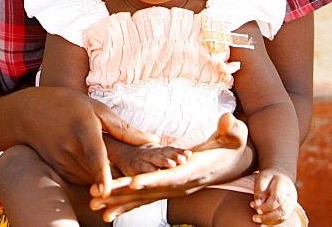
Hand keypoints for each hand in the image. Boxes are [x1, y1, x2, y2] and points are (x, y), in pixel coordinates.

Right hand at [20, 88, 155, 195]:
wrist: (28, 113)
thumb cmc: (66, 105)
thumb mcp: (95, 107)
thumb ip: (123, 128)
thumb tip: (152, 140)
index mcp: (83, 128)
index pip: (95, 153)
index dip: (102, 172)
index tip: (108, 189)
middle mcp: (71, 148)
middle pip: (100, 172)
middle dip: (122, 179)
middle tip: (147, 177)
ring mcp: (63, 162)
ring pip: (95, 179)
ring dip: (112, 180)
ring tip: (129, 173)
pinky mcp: (61, 172)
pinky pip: (85, 180)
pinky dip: (97, 178)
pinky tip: (106, 171)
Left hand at [89, 112, 248, 222]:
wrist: (231, 162)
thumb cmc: (232, 146)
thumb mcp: (235, 136)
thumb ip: (231, 129)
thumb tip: (226, 120)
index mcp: (192, 171)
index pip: (169, 177)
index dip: (152, 180)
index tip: (133, 183)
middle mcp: (179, 184)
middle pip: (148, 191)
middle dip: (123, 194)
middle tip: (98, 198)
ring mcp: (172, 189)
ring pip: (142, 198)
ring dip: (118, 202)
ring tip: (95, 207)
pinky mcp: (166, 189)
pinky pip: (144, 198)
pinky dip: (125, 204)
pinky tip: (107, 211)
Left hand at [251, 167, 296, 223]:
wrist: (280, 177)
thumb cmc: (268, 178)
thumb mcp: (262, 178)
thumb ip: (259, 190)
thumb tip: (257, 204)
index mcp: (284, 184)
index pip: (278, 198)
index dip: (267, 206)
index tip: (257, 209)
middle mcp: (291, 195)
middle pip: (282, 210)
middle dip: (268, 216)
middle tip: (255, 217)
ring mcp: (292, 203)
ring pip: (284, 216)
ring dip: (269, 220)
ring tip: (256, 219)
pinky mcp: (290, 210)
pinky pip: (282, 219)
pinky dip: (272, 221)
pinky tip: (262, 220)